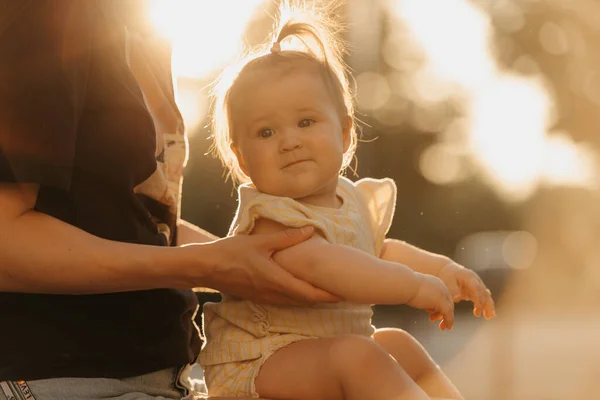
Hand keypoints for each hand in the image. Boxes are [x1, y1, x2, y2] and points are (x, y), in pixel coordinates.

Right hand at [195, 226, 339, 304]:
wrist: (206, 268)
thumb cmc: (232, 252)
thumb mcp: (260, 242)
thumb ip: (287, 237)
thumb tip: (310, 229)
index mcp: (277, 281)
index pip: (309, 294)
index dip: (328, 295)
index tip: (344, 293)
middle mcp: (274, 294)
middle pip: (306, 301)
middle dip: (325, 298)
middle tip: (341, 291)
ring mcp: (266, 298)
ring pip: (295, 302)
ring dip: (312, 298)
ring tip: (326, 289)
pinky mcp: (259, 296)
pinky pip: (284, 300)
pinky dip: (298, 296)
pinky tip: (301, 287)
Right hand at [406, 273, 454, 330]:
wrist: (406, 284)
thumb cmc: (406, 287)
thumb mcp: (415, 290)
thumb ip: (420, 294)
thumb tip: (418, 299)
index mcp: (436, 283)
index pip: (441, 296)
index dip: (438, 306)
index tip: (430, 313)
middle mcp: (442, 287)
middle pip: (447, 302)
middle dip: (443, 313)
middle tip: (437, 322)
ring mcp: (443, 294)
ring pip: (449, 308)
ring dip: (446, 319)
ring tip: (441, 327)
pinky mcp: (442, 302)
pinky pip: (449, 314)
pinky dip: (449, 321)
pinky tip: (448, 327)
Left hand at [437, 261, 495, 318]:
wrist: (448, 270)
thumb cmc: (446, 276)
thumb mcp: (447, 281)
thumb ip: (452, 290)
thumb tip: (457, 298)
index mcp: (469, 277)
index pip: (477, 289)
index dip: (479, 301)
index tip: (477, 313)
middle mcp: (476, 280)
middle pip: (484, 293)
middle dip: (486, 305)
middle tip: (485, 317)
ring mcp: (478, 284)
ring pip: (486, 296)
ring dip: (489, 306)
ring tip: (489, 317)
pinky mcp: (477, 289)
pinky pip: (484, 298)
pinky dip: (487, 306)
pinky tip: (489, 315)